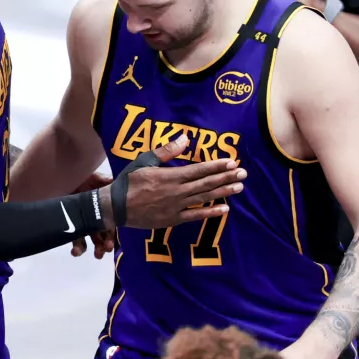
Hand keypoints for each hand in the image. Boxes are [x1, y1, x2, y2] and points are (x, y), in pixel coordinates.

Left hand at [71, 172, 116, 257]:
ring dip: (94, 249)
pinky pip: (74, 239)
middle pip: (102, 235)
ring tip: (95, 254)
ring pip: (89, 240)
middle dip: (104, 245)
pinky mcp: (68, 226)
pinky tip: (76, 252)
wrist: (56, 179)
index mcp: (101, 207)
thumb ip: (104, 181)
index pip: (110, 224)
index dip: (111, 235)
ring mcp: (80, 222)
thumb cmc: (76, 177)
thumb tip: (115, 183)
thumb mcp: (91, 177)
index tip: (110, 244)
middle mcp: (92, 217)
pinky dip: (78, 249)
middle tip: (103, 250)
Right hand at [99, 135, 245, 229]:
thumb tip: (184, 138)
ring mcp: (176, 207)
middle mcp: (177, 191)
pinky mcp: (173, 219)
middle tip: (243, 174)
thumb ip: (166, 151)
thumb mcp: (144, 161)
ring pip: (204, 198)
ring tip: (239, 187)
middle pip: (206, 184)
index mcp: (170, 176)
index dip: (216, 166)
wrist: (116, 207)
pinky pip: (195, 216)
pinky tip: (225, 209)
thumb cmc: (129, 181)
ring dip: (223, 192)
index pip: (199, 170)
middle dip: (226, 178)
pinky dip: (211, 213)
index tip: (232, 162)